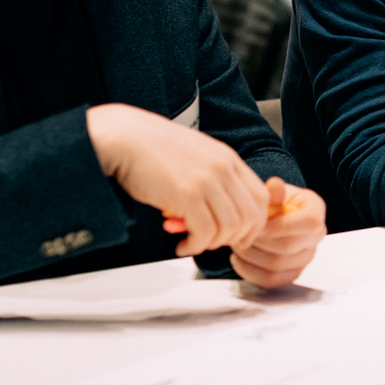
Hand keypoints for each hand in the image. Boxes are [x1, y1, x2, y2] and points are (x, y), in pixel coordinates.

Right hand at [86, 104, 268, 256]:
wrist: (123, 138)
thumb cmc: (151, 148)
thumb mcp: (195, 156)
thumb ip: (214, 177)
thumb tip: (222, 208)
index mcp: (227, 158)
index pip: (261, 197)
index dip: (255, 223)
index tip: (240, 235)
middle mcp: (223, 168)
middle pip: (252, 216)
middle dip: (237, 238)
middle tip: (217, 244)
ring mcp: (207, 181)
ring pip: (230, 228)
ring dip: (213, 244)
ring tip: (194, 244)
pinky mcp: (188, 195)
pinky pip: (204, 233)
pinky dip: (195, 247)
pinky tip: (182, 246)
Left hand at [228, 178, 326, 287]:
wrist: (268, 218)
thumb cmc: (271, 204)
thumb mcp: (271, 194)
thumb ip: (273, 192)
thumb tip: (275, 185)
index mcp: (315, 211)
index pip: (310, 223)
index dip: (282, 226)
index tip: (259, 225)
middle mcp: (316, 236)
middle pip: (289, 247)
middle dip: (259, 241)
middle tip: (241, 234)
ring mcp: (306, 257)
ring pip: (277, 265)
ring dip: (251, 255)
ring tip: (237, 243)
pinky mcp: (292, 273)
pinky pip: (271, 280)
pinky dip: (249, 272)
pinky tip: (237, 259)